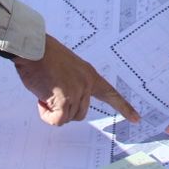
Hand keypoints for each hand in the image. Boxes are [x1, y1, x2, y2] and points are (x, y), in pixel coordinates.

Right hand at [13, 34, 138, 125]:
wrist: (32, 48)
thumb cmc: (42, 57)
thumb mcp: (65, 71)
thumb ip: (72, 86)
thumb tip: (64, 108)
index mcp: (89, 74)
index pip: (111, 94)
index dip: (124, 107)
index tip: (137, 119)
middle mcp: (87, 83)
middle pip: (80, 114)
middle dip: (63, 111)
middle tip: (49, 96)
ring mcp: (78, 90)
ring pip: (66, 118)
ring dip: (52, 112)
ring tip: (44, 92)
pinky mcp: (65, 98)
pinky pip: (57, 120)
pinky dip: (47, 115)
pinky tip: (41, 99)